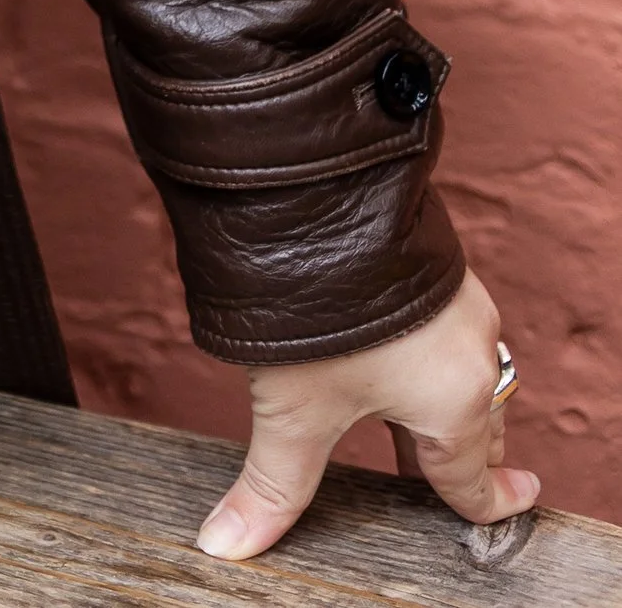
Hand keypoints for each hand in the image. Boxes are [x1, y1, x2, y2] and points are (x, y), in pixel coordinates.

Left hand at [197, 266, 536, 561]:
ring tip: (414, 418)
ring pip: (467, 370)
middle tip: (450, 476)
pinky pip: (449, 325)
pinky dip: (431, 350)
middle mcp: (470, 352)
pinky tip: (395, 343)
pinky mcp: (437, 263)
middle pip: (476, 424)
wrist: (321, 197)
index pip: (471, 477)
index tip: (516, 500)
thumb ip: (272, 487)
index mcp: (453, 402)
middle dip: (463, 452)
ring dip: (444, 398)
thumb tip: (226, 545)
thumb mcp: (291, 411)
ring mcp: (458, 300)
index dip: (485, 502)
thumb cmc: (317, 308)